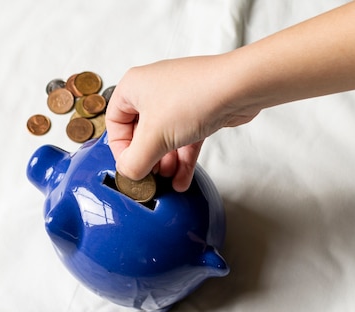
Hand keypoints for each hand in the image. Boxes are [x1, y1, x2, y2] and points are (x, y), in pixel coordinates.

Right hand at [105, 55, 258, 191]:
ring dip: (166, 162)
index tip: (131, 167)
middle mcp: (152, 90)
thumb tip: (128, 174)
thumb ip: (134, 161)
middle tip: (152, 177)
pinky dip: (183, 159)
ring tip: (169, 180)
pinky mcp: (198, 111)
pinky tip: (183, 180)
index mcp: (133, 88)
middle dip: (147, 159)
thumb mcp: (154, 137)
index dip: (120, 150)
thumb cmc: (194, 98)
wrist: (240, 87)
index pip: (114, 123)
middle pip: (140, 134)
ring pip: (164, 138)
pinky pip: (184, 139)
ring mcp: (177, 100)